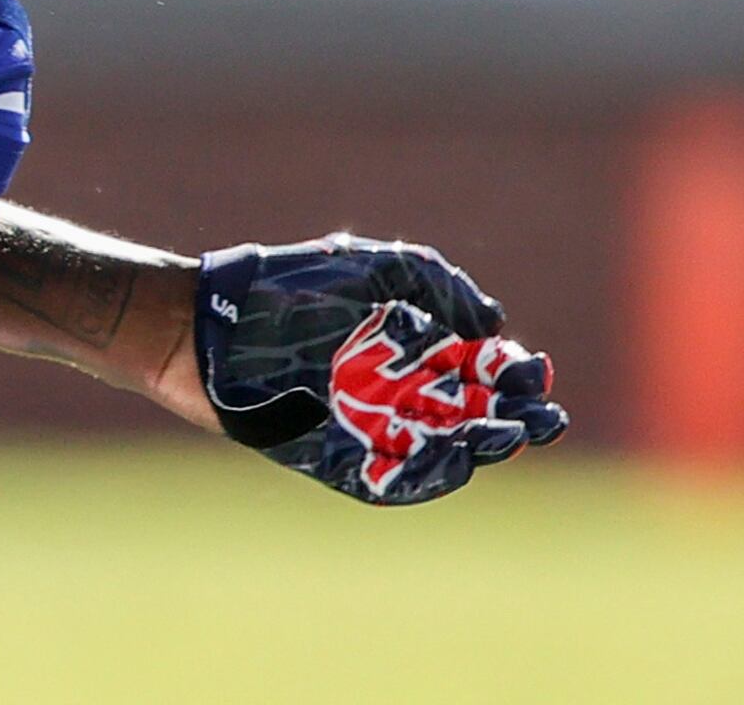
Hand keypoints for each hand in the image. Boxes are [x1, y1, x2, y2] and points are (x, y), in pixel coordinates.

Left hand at [191, 234, 567, 504]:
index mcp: (407, 344)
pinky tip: (451, 462)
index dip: (512, 374)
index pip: (477, 368)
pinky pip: (389, 477)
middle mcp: (394, 390)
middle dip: (511, 418)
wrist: (202, 325)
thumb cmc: (281, 286)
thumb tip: (493, 323)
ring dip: (476, 447)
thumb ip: (434, 282)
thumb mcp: (368, 266)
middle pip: (468, 413)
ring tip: (504, 437)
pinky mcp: (337, 459)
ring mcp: (368, 427)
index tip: (535, 374)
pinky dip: (422, 475)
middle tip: (541, 421)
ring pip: (438, 447)